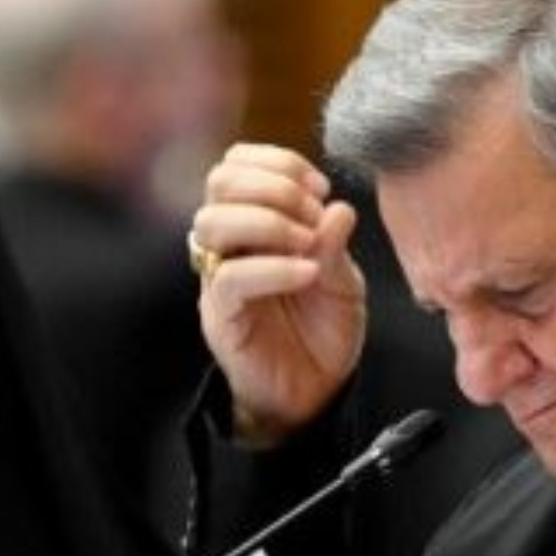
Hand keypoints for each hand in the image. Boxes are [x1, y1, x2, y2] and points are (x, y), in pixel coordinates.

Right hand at [192, 143, 367, 445]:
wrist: (317, 392)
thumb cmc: (324, 332)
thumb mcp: (344, 282)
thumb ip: (336, 245)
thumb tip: (337, 208)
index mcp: (256, 224)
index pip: (238, 165)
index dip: (278, 163)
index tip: (320, 188)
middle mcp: (231, 245)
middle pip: (219, 182)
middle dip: (272, 186)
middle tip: (312, 213)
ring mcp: (220, 278)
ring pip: (211, 222)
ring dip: (267, 222)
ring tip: (309, 245)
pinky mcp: (220, 316)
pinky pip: (229, 278)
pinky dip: (272, 267)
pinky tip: (308, 274)